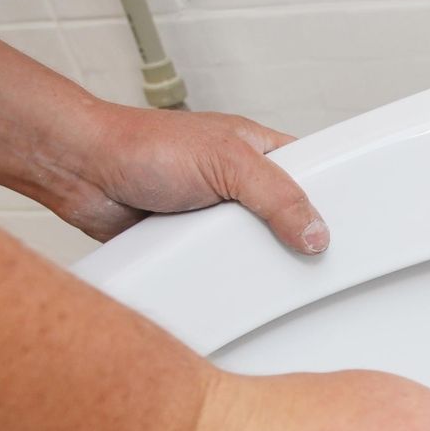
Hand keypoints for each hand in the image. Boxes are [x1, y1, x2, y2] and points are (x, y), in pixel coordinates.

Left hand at [53, 103, 328, 254]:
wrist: (81, 172)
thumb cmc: (143, 145)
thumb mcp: (227, 162)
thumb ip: (277, 195)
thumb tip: (315, 232)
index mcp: (261, 151)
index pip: (314, 177)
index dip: (333, 202)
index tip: (348, 232)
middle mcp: (242, 184)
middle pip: (290, 221)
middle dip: (296, 241)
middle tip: (314, 263)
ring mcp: (218, 216)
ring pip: (256, 249)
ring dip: (255, 262)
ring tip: (273, 278)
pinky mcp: (192, 244)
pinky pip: (221, 267)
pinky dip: (224, 277)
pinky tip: (232, 285)